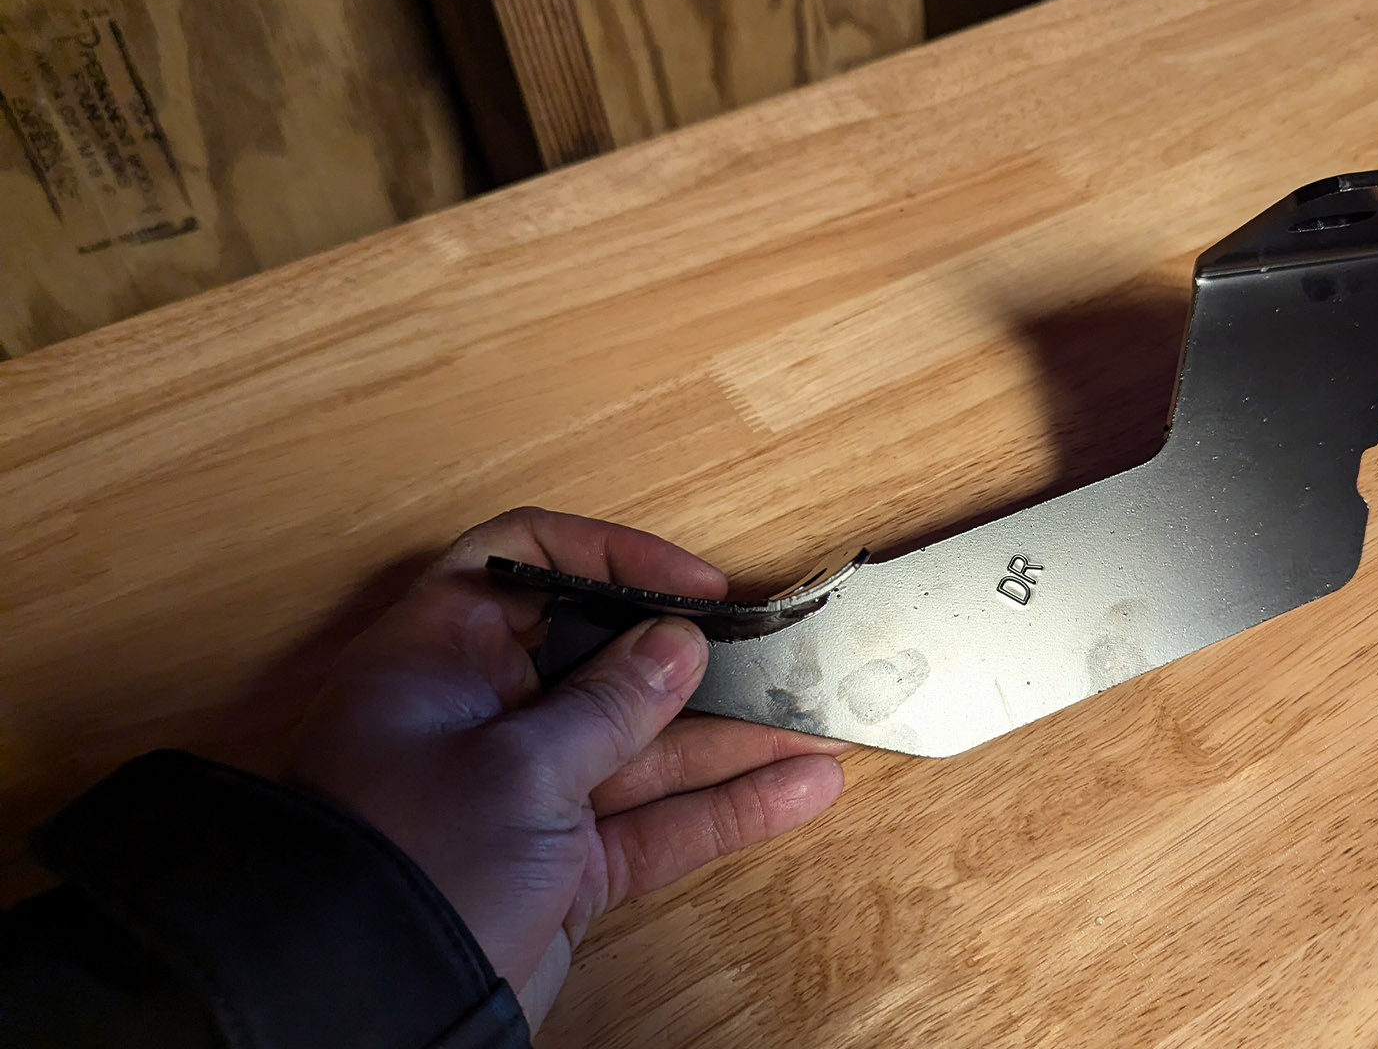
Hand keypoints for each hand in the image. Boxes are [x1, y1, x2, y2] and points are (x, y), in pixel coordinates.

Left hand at [286, 508, 847, 1028]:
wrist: (370, 1008)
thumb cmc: (413, 862)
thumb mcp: (518, 767)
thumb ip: (610, 703)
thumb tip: (679, 642)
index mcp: (445, 657)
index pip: (526, 561)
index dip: (611, 557)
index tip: (692, 586)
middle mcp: (488, 713)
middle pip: (608, 659)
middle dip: (699, 660)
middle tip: (781, 654)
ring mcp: (532, 791)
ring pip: (648, 747)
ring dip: (735, 741)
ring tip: (822, 729)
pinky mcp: (568, 864)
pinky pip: (658, 820)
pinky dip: (726, 809)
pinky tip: (800, 789)